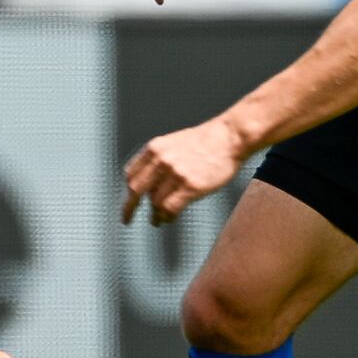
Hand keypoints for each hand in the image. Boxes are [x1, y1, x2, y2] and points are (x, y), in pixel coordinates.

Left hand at [121, 117, 247, 226]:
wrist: (230, 137)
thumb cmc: (206, 141)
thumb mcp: (173, 142)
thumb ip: (159, 159)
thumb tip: (149, 184)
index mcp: (155, 148)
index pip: (131, 174)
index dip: (128, 190)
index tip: (128, 200)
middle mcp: (161, 160)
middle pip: (136, 190)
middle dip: (129, 207)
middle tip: (126, 219)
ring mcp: (175, 173)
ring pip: (155, 202)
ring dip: (155, 214)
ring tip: (158, 221)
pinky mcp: (190, 186)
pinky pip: (170, 208)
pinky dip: (167, 217)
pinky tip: (168, 219)